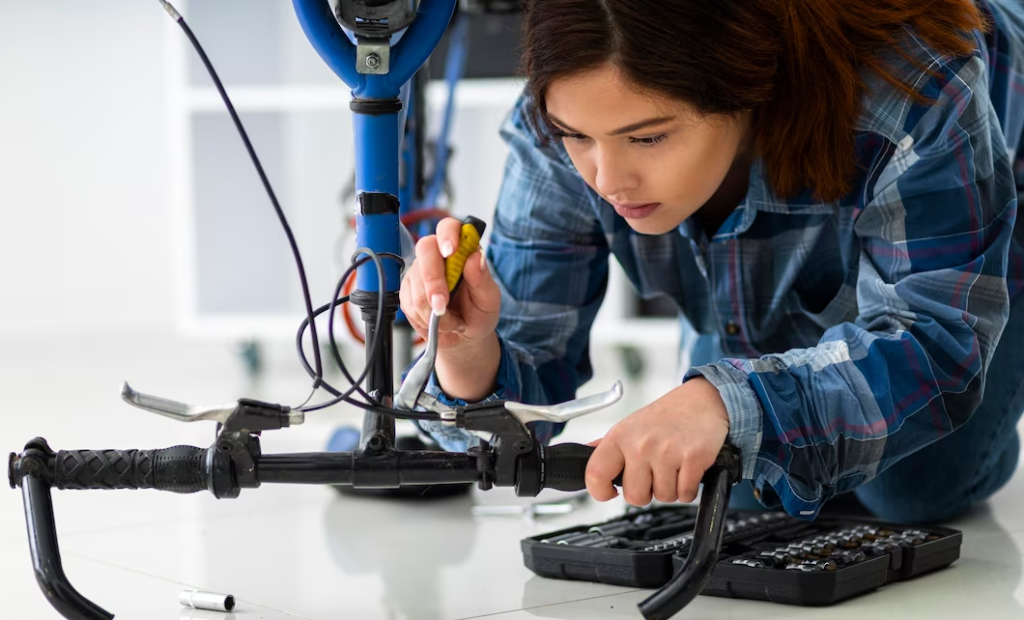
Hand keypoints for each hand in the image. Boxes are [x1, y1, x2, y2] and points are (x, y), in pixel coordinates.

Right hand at [399, 218, 501, 351]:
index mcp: (461, 250)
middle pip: (425, 249)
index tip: (450, 251)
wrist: (463, 337)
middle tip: (442, 305)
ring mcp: (420, 271)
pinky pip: (408, 301)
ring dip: (431, 309)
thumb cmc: (478, 313)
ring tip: (449, 320)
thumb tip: (475, 257)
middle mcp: (438, 256)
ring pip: (415, 282)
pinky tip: (434, 320)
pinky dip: (422, 317)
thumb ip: (482, 279)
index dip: (447, 235)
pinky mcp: (407, 290)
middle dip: (433, 280)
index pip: (449, 227)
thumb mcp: (488, 300)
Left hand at [585, 378, 729, 505]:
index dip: (600, 491)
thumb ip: (606, 446)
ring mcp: (667, 453)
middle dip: (646, 492)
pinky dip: (688, 488)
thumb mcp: (630, 426)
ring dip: (670, 488)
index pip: (595, 474)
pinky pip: (685, 494)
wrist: (703, 400)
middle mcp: (641, 444)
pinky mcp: (692, 459)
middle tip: (653, 474)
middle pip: (634, 497)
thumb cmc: (666, 416)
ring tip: (673, 466)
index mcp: (620, 437)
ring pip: (663, 497)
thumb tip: (584, 456)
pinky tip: (687, 469)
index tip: (610, 492)